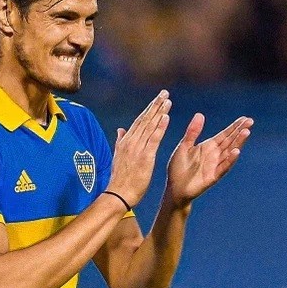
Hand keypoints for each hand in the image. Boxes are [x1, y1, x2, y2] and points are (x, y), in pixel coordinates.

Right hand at [108, 90, 170, 206]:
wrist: (118, 194)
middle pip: (145, 120)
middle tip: (165, 93)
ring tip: (168, 100)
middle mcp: (131, 142)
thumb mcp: (118, 157)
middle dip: (155, 105)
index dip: (148, 109)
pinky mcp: (145, 157)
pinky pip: (153, 139)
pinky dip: (160, 127)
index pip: (139, 122)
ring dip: (159, 112)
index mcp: (125, 142)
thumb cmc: (120, 179)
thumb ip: (120, 141)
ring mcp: (137, 149)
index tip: (157, 99)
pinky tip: (166, 117)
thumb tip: (120, 129)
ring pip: (150, 126)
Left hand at [166, 113, 252, 206]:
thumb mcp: (184, 146)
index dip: (234, 127)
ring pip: (229, 152)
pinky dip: (230, 160)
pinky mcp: (212, 177)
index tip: (245, 118)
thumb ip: (192, 132)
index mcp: (208, 147)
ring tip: (246, 132)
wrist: (174, 188)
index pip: (224, 135)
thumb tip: (200, 114)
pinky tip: (236, 151)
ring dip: (238, 143)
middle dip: (240, 131)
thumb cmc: (178, 168)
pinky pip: (223, 167)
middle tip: (250, 121)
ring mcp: (215, 166)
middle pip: (230, 141)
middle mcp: (214, 155)